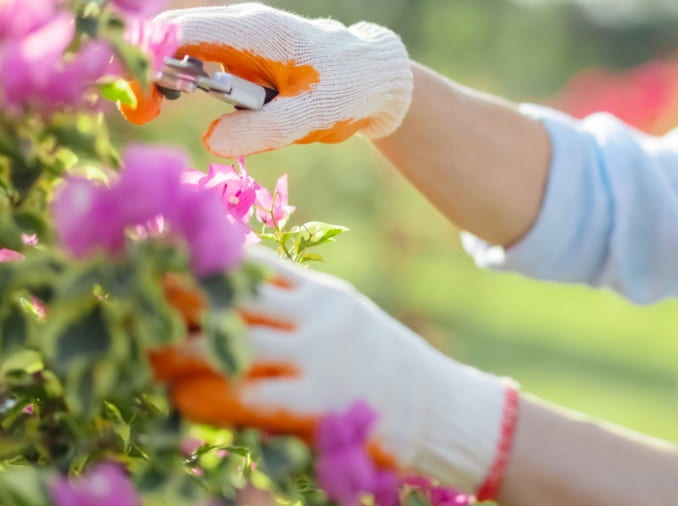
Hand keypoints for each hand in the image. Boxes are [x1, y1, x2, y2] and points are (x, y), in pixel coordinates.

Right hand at [124, 2, 412, 157]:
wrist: (376, 79)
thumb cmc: (348, 90)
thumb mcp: (312, 115)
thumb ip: (264, 128)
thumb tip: (211, 141)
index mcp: (252, 31)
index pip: (178, 32)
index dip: (146, 60)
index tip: (138, 100)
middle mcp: (238, 28)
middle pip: (170, 37)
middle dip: (145, 71)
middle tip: (141, 113)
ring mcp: (238, 41)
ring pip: (181, 50)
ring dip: (161, 77)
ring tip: (151, 108)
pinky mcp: (242, 58)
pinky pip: (200, 63)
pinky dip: (182, 80)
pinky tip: (176, 99)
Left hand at [154, 249, 516, 497]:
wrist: (444, 416)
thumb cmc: (383, 379)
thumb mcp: (341, 329)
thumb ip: (290, 315)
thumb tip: (219, 311)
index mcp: (320, 294)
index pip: (245, 262)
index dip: (190, 256)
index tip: (139, 252)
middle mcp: (318, 315)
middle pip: (229, 294)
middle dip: (170, 296)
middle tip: (119, 299)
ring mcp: (321, 356)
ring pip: (231, 342)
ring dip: (176, 348)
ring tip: (136, 354)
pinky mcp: (323, 401)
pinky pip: (251, 394)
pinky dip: (211, 395)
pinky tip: (182, 398)